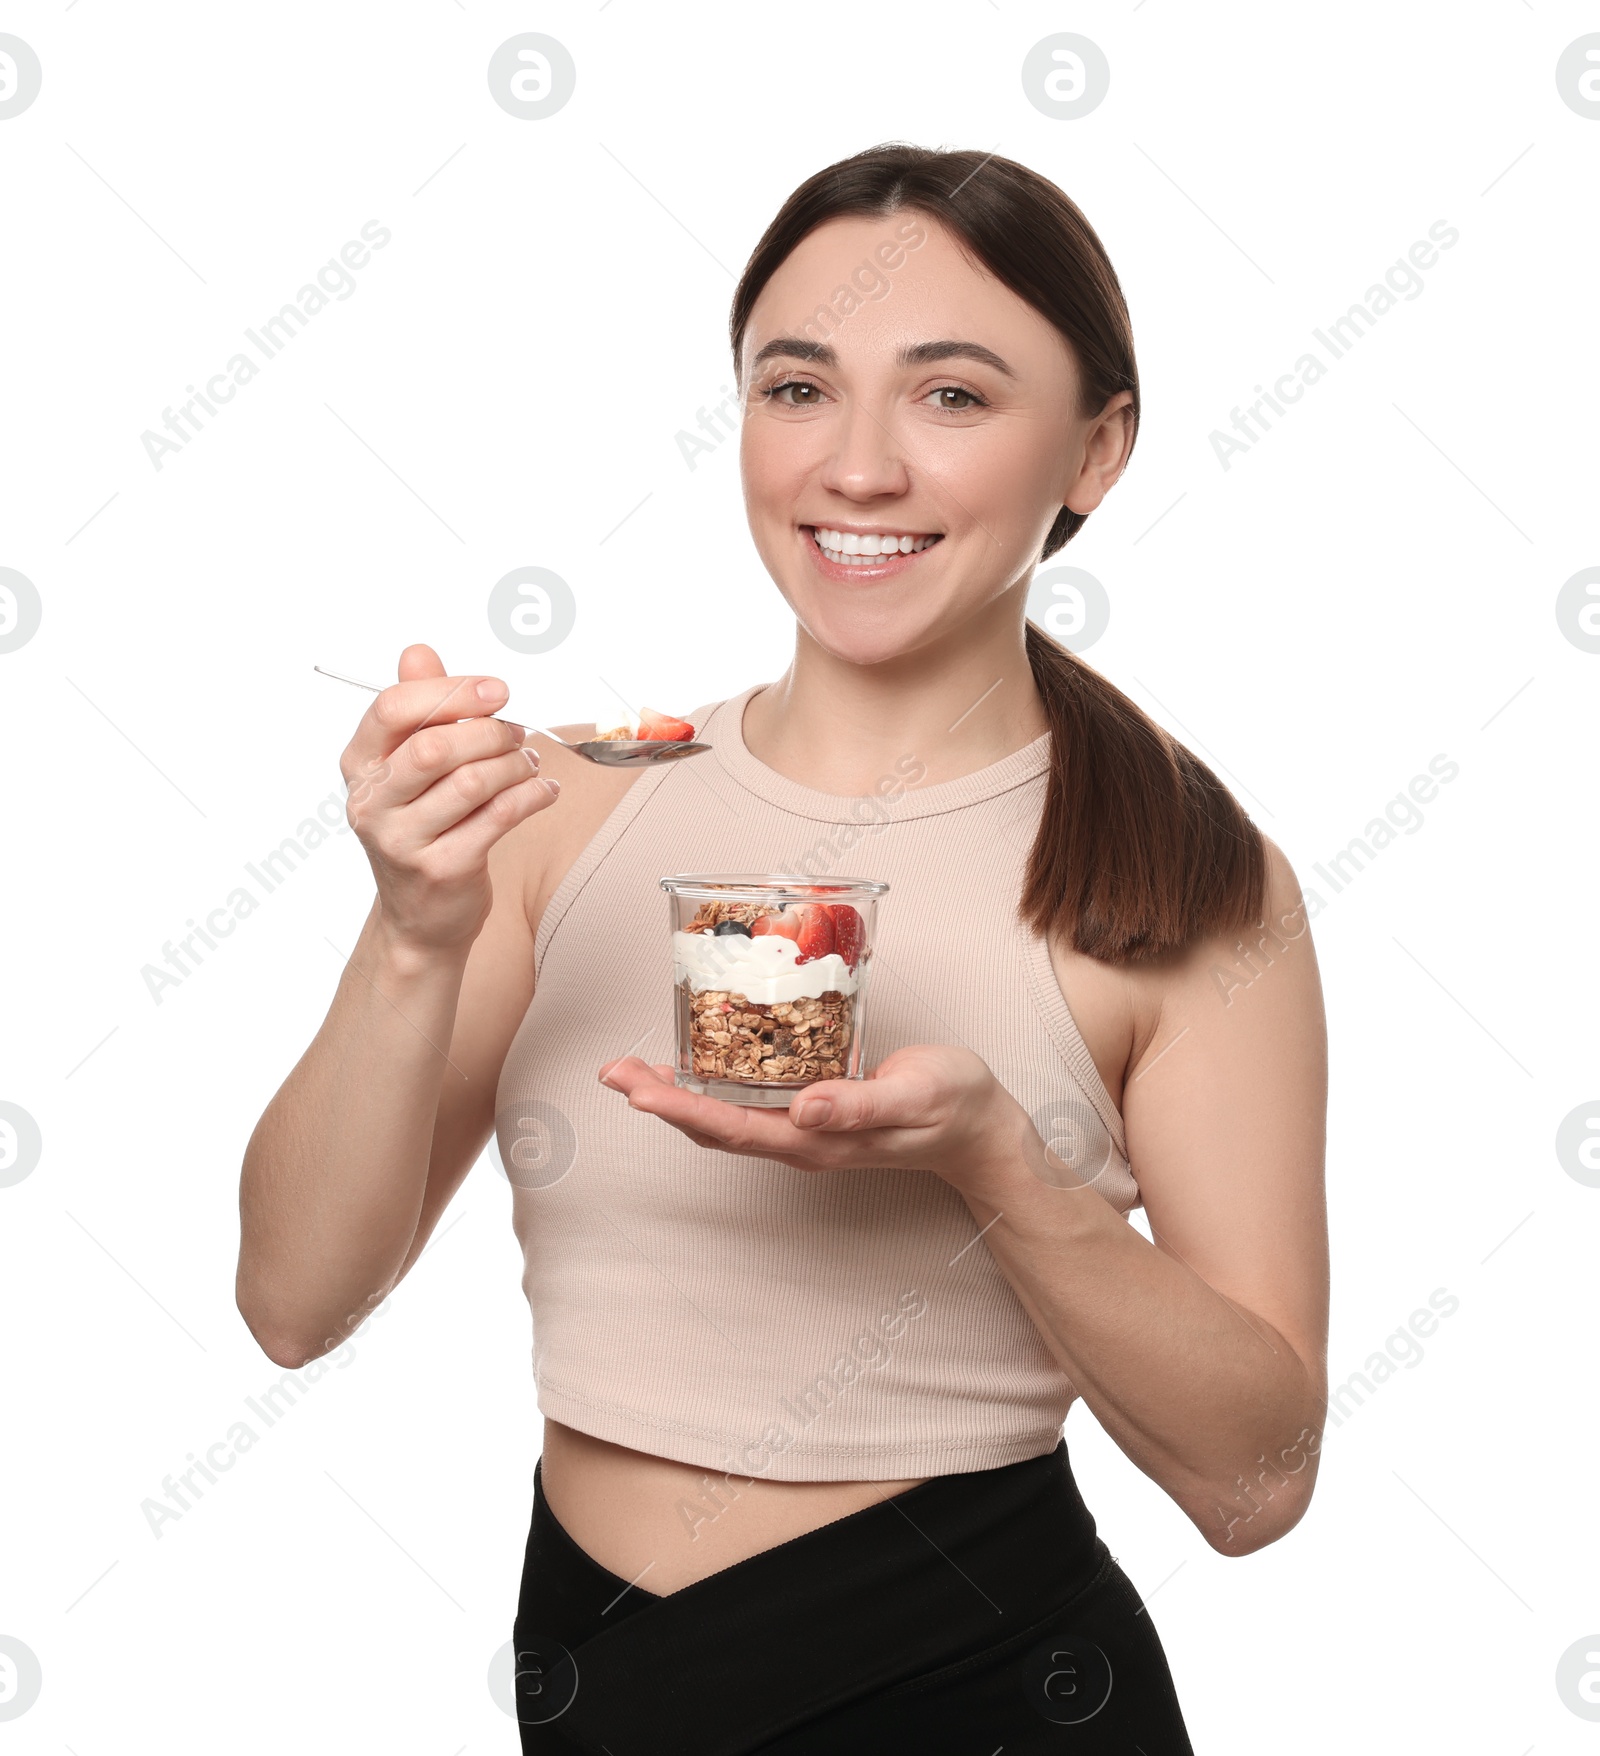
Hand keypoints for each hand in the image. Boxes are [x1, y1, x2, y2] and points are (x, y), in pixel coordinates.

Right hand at [339, 642, 559, 954]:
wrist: (421, 916)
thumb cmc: (424, 827)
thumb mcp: (410, 767)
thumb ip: (419, 709)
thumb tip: (418, 651)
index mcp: (359, 764)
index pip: (394, 707)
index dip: (453, 691)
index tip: (498, 691)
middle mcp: (371, 802)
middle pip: (436, 745)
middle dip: (491, 731)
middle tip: (518, 734)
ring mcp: (403, 840)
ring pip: (472, 781)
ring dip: (516, 764)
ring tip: (531, 763)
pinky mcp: (442, 869)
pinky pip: (499, 817)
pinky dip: (532, 796)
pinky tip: (545, 790)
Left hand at [596, 1043, 1032, 1193]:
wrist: (980, 1128)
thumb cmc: (953, 1106)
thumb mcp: (915, 1095)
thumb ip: (861, 1105)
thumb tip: (802, 1108)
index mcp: (819, 1141)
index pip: (734, 1129)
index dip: (681, 1111)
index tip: (637, 1091)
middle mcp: (802, 1141)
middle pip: (714, 1128)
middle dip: (659, 1102)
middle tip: (612, 1071)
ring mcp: (805, 1131)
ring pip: (725, 1119)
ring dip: (675, 1098)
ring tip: (632, 1070)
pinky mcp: (812, 1113)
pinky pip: (747, 1105)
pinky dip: (710, 1088)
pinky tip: (696, 1065)